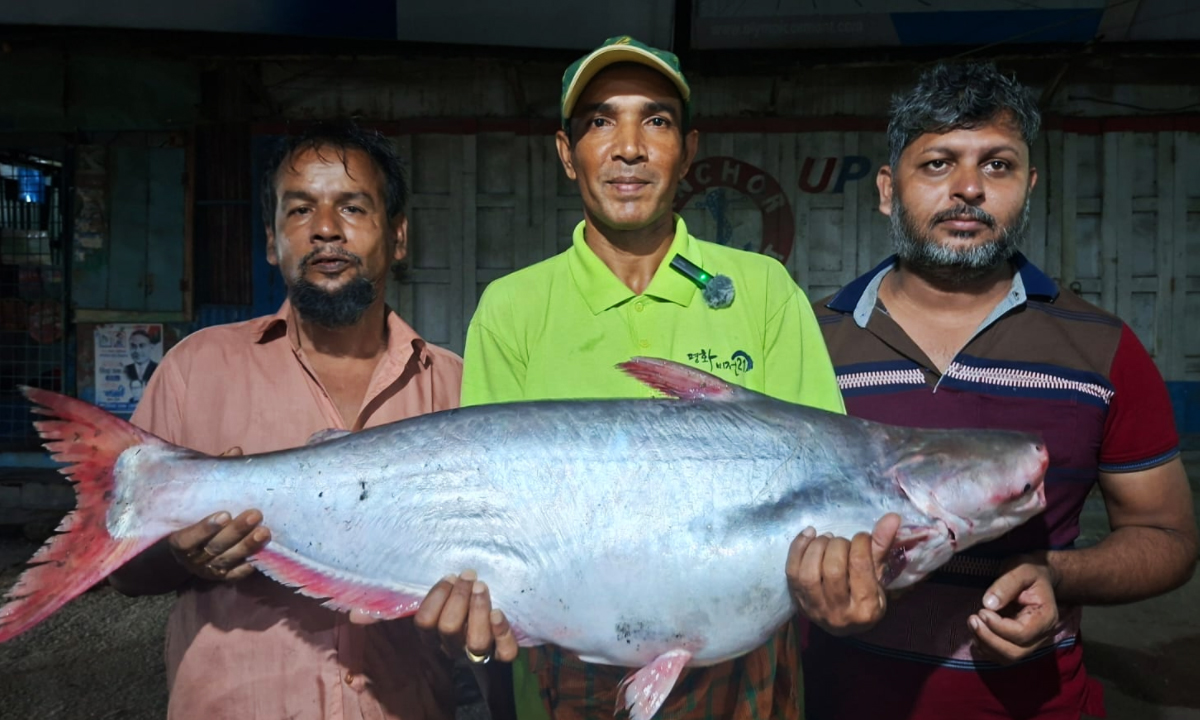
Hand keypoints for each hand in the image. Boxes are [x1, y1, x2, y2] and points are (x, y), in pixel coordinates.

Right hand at [167, 508, 270, 582]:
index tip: (225, 514)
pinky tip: (263, 553)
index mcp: (179, 543)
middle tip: (255, 515)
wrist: (189, 553)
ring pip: (229, 558)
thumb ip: (197, 506)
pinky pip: (237, 573)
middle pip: (215, 546)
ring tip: (264, 532)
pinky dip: (249, 564)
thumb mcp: (186, 517)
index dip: (206, 528)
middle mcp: (193, 559)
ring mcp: (209, 570)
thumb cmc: (191, 525)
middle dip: (237, 531)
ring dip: (248, 545)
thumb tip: (219, 481)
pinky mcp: (223, 577)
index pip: (189, 539)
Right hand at [407, 570, 518, 663]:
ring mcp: (479, 656)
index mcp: (435, 635)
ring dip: (478, 610)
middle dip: (459, 596)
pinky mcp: (503, 656)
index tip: (451, 577)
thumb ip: (446, 592)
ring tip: (481, 587)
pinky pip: (504, 652)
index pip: (425, 622)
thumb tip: (452, 577)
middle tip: (469, 576)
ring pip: (476, 641)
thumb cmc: (467, 606)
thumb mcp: (449, 600)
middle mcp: (454, 648)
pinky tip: (498, 613)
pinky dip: (502, 632)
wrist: (496, 631)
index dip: (436, 596)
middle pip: (449, 628)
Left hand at [787, 513, 901, 635]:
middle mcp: (839, 612)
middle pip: (832, 569)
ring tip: (826, 539)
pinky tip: (809, 536)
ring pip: (809, 573)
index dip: (860, 542)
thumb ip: (882, 546)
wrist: (843, 626)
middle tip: (843, 542)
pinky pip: (792, 572)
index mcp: (866, 607)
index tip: (862, 538)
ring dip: (817, 547)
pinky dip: (798, 548)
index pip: (859, 565)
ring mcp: (815, 609)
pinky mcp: (798, 601)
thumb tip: (892, 517)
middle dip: (838, 545)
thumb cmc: (866, 597)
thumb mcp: (878, 576)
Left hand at [969, 555, 1059, 663]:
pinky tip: (976, 631)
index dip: (999, 627)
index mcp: (1045, 617)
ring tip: (972, 623)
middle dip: (989, 639)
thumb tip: (989, 604)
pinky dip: (985, 648)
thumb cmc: (1030, 572)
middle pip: (1015, 652)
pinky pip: (1000, 656)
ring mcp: (1030, 643)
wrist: (1036, 577)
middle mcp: (1041, 635)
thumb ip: (1007, 584)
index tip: (982, 611)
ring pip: (1007, 658)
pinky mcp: (1017, 644)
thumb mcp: (1021, 570)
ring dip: (985, 645)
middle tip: (972, 620)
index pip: (1022, 634)